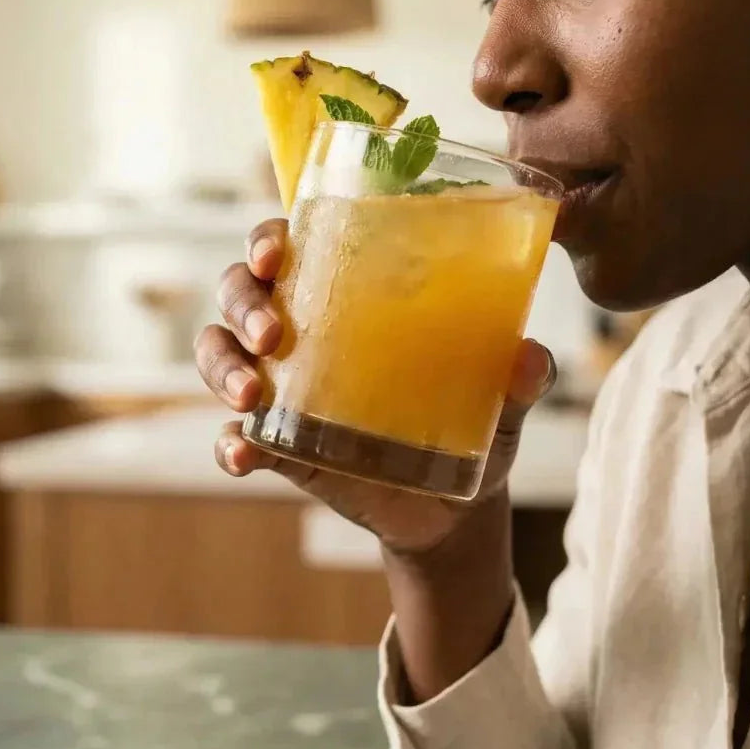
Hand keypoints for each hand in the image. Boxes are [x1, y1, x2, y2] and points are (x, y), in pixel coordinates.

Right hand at [194, 218, 557, 555]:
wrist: (451, 507)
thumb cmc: (469, 424)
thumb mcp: (499, 397)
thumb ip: (518, 375)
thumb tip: (531, 357)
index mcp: (344, 296)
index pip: (288, 247)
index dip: (268, 241)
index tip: (276, 255)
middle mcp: (300, 333)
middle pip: (238, 292)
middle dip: (242, 303)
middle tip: (269, 334)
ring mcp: (281, 389)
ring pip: (218, 355)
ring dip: (222, 368)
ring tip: (251, 397)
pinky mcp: (277, 446)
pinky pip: (234, 439)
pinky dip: (229, 446)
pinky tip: (242, 456)